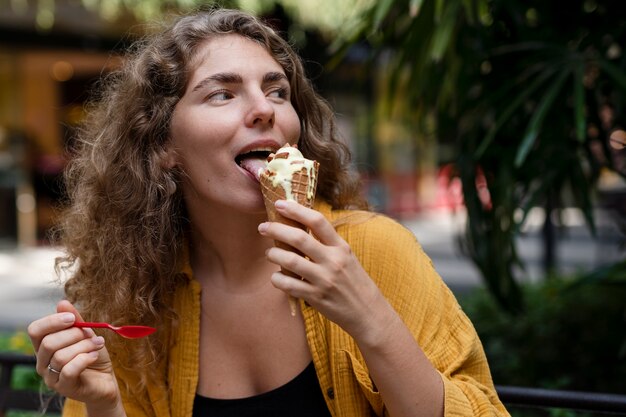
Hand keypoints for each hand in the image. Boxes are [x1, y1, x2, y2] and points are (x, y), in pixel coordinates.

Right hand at [28, 300, 121, 411]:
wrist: (105, 380)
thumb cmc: (93, 355)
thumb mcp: (86, 334)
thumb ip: (75, 320)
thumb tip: (62, 303)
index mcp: (44, 346)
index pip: (35, 330)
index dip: (52, 321)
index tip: (72, 319)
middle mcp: (43, 362)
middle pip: (48, 343)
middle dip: (74, 334)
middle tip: (90, 334)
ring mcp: (51, 377)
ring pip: (61, 356)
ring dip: (84, 346)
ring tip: (98, 344)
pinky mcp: (64, 388)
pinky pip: (69, 370)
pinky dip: (85, 359)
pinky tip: (94, 356)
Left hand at [258, 200, 395, 342]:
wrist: (368, 313)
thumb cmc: (354, 282)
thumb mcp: (347, 257)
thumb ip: (327, 244)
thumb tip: (300, 227)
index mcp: (341, 247)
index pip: (317, 221)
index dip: (296, 210)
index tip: (280, 203)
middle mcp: (333, 261)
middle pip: (299, 238)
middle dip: (276, 229)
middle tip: (262, 226)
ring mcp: (324, 280)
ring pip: (290, 261)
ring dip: (274, 254)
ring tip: (270, 253)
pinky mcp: (316, 298)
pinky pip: (288, 285)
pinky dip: (277, 279)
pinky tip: (276, 277)